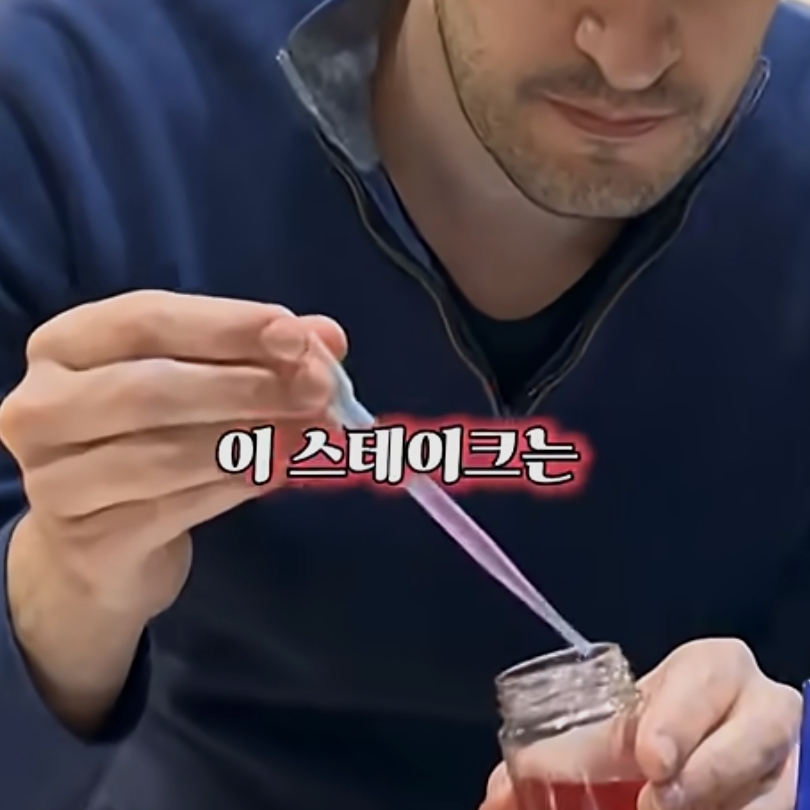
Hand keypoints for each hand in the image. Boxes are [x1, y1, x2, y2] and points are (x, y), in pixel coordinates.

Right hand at [0, 290, 345, 619]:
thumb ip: (258, 354)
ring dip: (253, 440)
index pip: (148, 319)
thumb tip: (327, 336)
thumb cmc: (148, 441)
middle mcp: (43, 406)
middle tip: (320, 391)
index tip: (297, 335)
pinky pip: (175, 508)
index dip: (228, 325)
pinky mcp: (86, 541)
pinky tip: (279, 473)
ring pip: (166, 453)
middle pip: (153, 388)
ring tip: (312, 436)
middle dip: (249, 386)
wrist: (96, 544)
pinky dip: (236, 486)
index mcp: (67, 346)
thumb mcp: (196, 384)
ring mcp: (55, 480)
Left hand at [481, 639, 800, 809]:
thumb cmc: (655, 727)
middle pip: (755, 730)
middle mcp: (760, 706)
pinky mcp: (794, 794)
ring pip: (777, 787)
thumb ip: (565, 754)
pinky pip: (780, 808)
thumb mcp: (617, 727)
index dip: (679, 715)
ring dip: (727, 805)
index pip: (704, 675)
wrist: (712, 746)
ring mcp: (788, 759)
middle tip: (658, 800)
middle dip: (707, 769)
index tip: (648, 758)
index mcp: (712, 668)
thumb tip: (497, 797)